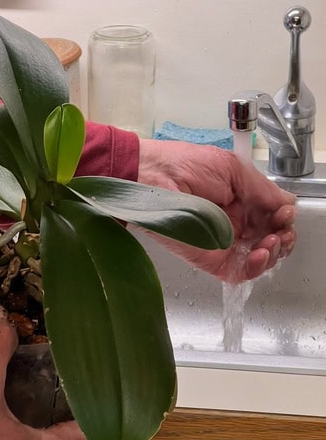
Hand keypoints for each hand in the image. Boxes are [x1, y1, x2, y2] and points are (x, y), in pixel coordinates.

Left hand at [138, 139, 296, 282]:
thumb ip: (262, 190)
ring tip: (272, 240)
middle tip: (281, 229)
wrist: (152, 179)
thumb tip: (287, 205)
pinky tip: (260, 253)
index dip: (283, 217)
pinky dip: (257, 267)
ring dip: (275, 252)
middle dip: (284, 236)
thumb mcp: (233, 170)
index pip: (272, 217)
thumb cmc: (184, 166)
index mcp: (240, 201)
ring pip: (260, 258)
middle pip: (270, 239)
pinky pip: (241, 273)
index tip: (284, 212)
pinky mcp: (212, 260)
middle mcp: (234, 224)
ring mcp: (224, 244)